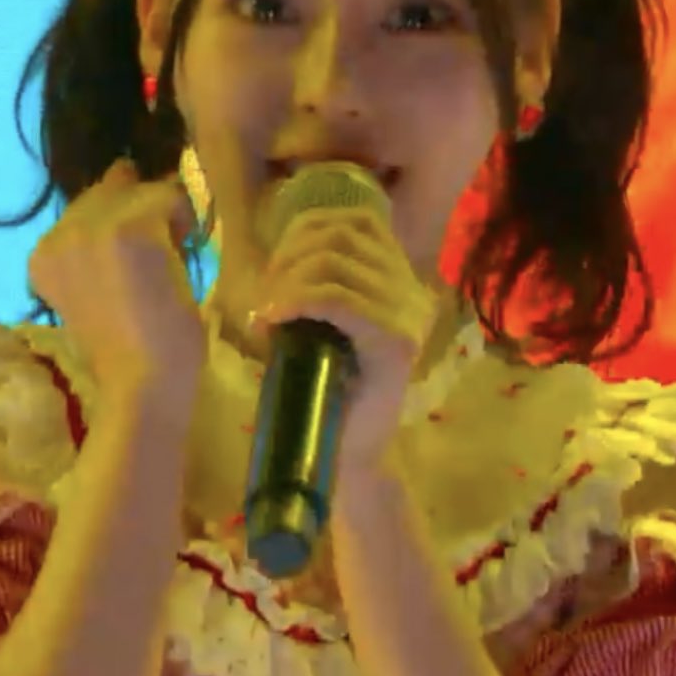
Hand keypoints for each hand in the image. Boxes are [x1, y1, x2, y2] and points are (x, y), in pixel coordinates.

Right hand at [29, 158, 205, 399]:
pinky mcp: (129, 226)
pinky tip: (183, 257)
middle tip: (159, 260)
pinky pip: (169, 196)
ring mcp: (90, 227)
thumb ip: (99, 250)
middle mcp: (58, 234)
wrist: (140, 386)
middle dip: (141, 212)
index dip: (119, 224)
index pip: (86, 207)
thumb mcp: (95, 294)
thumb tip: (128, 190)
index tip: (135, 263)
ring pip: (141, 188)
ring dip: (165, 218)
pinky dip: (184, 221)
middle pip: (110, 188)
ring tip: (170, 261)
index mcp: (42, 256)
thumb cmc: (127, 356)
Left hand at [250, 207, 437, 473]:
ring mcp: (407, 318)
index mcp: (398, 280)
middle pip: (343, 234)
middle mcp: (411, 292)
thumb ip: (314, 284)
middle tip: (265, 290)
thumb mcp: (320, 324)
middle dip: (290, 253)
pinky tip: (276, 318)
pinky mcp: (394, 345)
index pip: (359, 220)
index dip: (306, 227)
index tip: (275, 261)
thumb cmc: (327, 391)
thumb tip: (275, 253)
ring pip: (336, 263)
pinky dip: (299, 301)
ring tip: (268, 306)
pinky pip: (341, 301)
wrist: (348, 455)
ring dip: (289, 278)